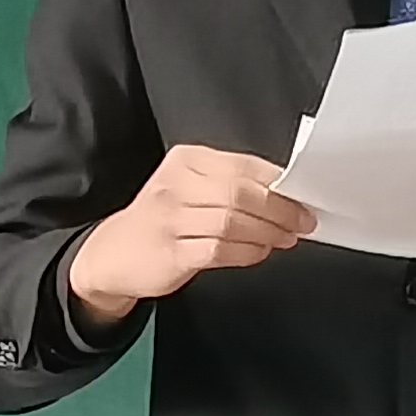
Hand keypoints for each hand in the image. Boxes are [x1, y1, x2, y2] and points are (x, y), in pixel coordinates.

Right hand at [68, 147, 317, 317]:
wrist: (112, 254)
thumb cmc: (161, 219)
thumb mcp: (187, 187)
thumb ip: (228, 185)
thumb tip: (283, 194)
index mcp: (186, 161)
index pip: (243, 165)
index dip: (279, 182)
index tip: (303, 196)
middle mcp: (175, 185)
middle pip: (240, 193)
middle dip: (280, 210)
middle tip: (301, 222)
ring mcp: (171, 219)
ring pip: (232, 221)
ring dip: (268, 232)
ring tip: (285, 238)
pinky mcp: (171, 252)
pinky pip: (219, 250)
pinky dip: (247, 252)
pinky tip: (259, 252)